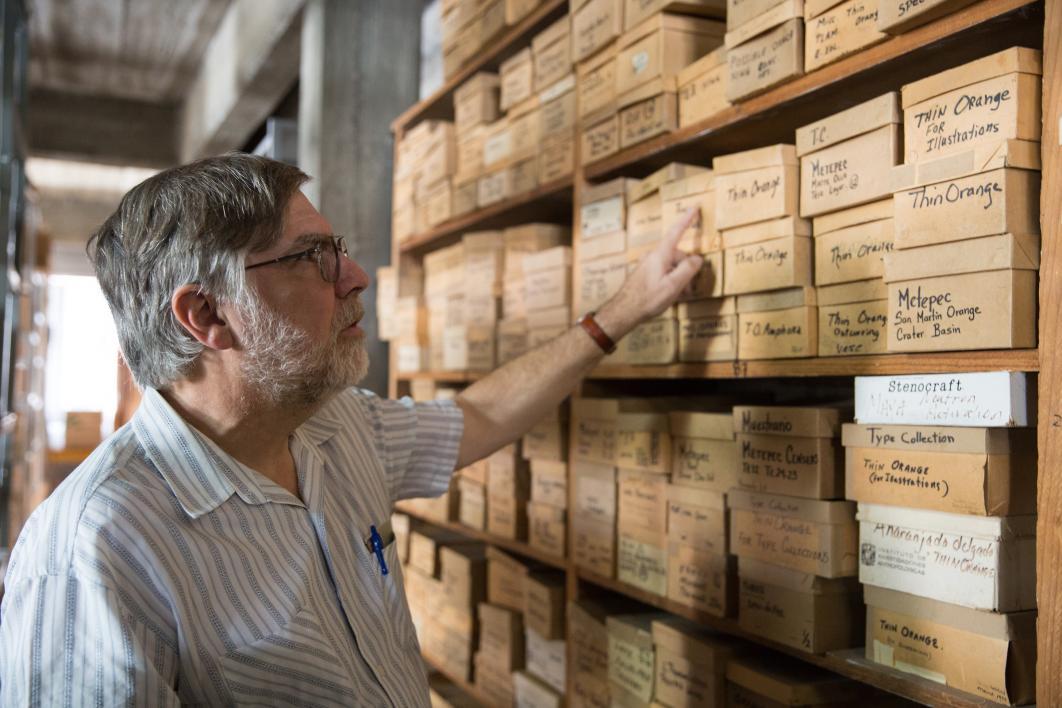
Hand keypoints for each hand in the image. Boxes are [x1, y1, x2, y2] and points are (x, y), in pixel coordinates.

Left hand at [596, 208, 704, 338]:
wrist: (624, 310)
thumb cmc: (648, 298)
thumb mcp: (673, 285)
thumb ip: (687, 269)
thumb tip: (697, 258)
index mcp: (660, 254)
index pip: (676, 232)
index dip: (687, 219)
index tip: (694, 207)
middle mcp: (653, 256)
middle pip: (678, 255)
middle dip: (687, 269)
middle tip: (689, 289)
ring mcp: (648, 264)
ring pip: (671, 265)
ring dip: (679, 278)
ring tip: (680, 295)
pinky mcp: (644, 273)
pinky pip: (663, 272)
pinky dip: (670, 280)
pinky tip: (670, 295)